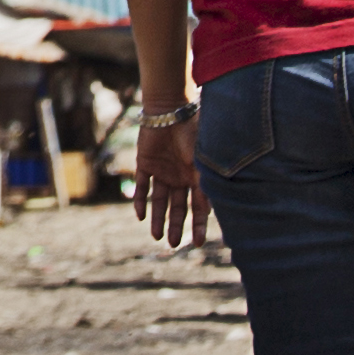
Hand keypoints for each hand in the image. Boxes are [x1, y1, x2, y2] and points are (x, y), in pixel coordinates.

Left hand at [136, 113, 209, 249]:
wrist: (169, 110)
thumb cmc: (192, 132)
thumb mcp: (202, 160)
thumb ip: (206, 182)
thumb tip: (213, 210)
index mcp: (196, 176)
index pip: (199, 207)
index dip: (198, 225)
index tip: (197, 243)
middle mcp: (179, 176)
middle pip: (178, 207)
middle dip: (176, 226)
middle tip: (173, 244)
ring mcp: (162, 170)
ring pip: (159, 200)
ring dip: (157, 218)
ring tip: (156, 236)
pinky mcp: (145, 163)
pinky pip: (142, 186)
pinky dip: (140, 201)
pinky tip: (140, 216)